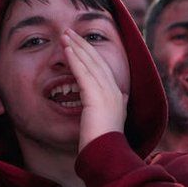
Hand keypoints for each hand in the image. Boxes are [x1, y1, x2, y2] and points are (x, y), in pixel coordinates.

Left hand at [62, 29, 127, 151]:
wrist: (107, 155)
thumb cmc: (104, 143)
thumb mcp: (112, 121)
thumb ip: (116, 106)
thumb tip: (122, 96)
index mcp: (118, 95)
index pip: (103, 67)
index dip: (91, 53)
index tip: (79, 43)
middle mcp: (114, 90)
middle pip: (97, 60)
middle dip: (83, 44)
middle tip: (70, 31)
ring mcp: (107, 92)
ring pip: (90, 63)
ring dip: (76, 47)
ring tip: (65, 35)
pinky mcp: (95, 97)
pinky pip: (83, 73)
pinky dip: (74, 59)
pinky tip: (66, 49)